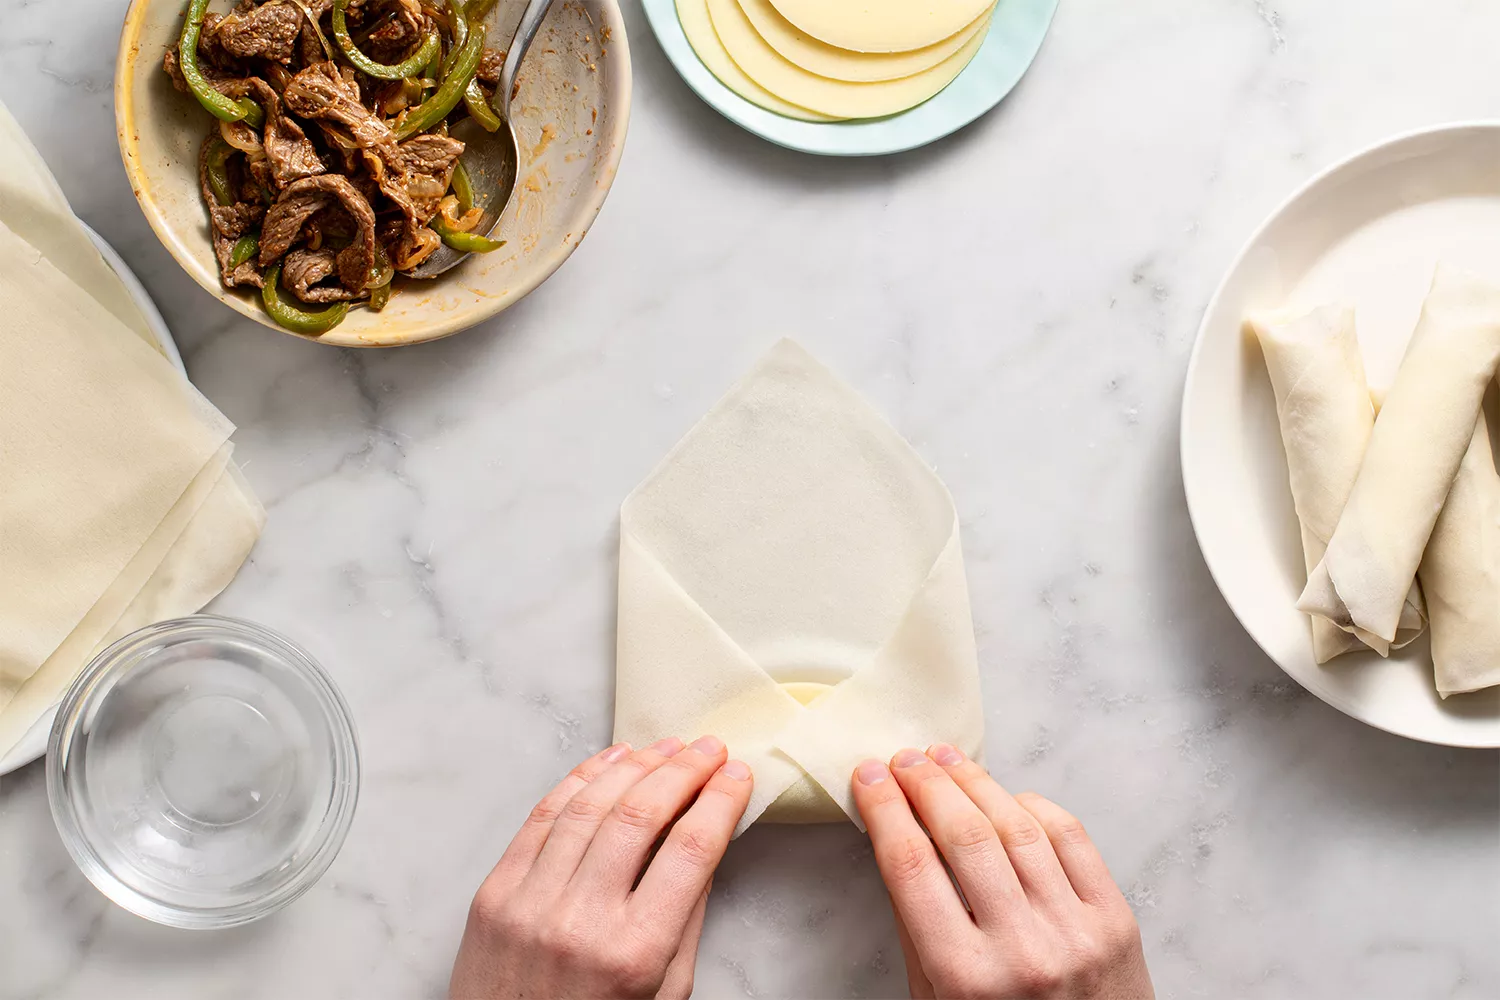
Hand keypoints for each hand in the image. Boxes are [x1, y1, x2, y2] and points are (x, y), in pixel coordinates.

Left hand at [449, 737, 751, 999]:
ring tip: (667, 747)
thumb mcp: (664, 994)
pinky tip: (610, 760)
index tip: (738, 776)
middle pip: (642, 816)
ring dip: (635, 766)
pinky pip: (542, 818)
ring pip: (590, 806)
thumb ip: (686, 921)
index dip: (719, 802)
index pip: (690, 851)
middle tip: (709, 749)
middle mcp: (580, 921)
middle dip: (683, 772)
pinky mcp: (495, 893)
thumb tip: (706, 844)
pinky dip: (580, 779)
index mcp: (633, 952)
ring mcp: (530, 902)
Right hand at [853, 746, 1152, 999]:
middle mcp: (1022, 951)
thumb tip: (895, 838)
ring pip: (1017, 828)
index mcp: (965, 977)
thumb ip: (917, 927)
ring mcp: (1075, 932)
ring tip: (948, 760)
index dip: (885, 810)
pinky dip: (1035, 807)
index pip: (911, 865)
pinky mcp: (1115, 921)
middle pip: (963, 836)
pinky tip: (1008, 795)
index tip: (868, 778)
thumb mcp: (936, 999)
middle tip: (905, 759)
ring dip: (977, 783)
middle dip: (927, 785)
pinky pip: (1071, 840)